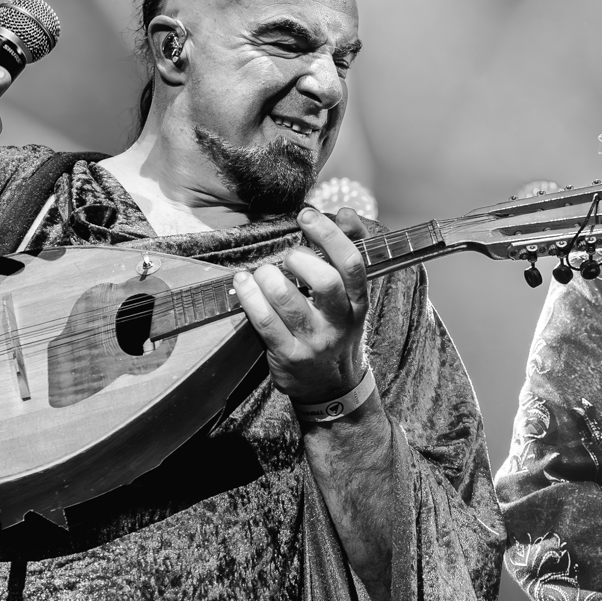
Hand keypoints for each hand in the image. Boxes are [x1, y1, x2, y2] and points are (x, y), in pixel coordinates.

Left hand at [231, 206, 371, 403]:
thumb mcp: (351, 298)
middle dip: (299, 259)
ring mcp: (313, 341)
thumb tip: (344, 213)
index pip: (352, 263)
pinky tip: (243, 283)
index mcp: (358, 303)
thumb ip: (347, 251)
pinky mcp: (288, 355)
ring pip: (287, 299)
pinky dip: (248, 295)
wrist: (331, 388)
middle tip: (288, 258)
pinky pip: (263, 320)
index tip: (306, 216)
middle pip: (325, 281)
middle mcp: (339, 322)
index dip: (329, 235)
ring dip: (268, 276)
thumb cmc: (336, 331)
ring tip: (263, 272)